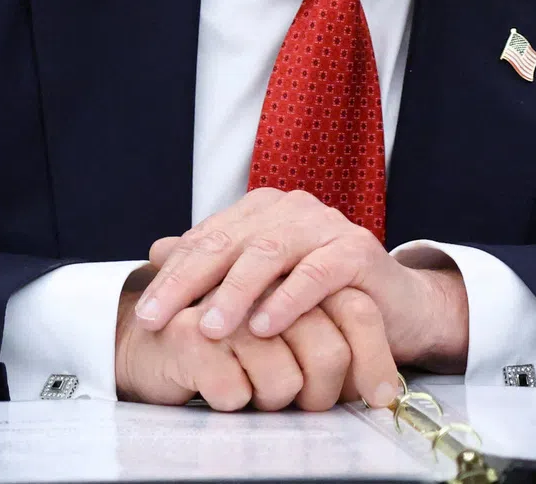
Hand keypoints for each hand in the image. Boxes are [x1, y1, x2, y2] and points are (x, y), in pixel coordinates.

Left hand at [132, 189, 468, 371]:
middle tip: (157, 320)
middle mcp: (291, 208)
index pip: (207, 240)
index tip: (145, 316)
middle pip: (229, 242)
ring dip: (235, 292)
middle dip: (188, 283)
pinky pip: (317, 273)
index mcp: (262, 210)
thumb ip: (213, 265)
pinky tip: (264, 326)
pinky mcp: (356, 250)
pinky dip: (288, 299)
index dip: (173, 277)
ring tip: (208, 327)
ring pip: (269, 252)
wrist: (390, 307)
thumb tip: (156, 251)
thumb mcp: (260, 286)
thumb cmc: (318, 300)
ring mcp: (325, 225)